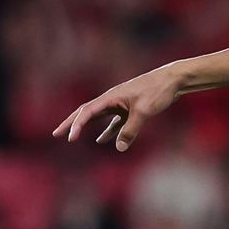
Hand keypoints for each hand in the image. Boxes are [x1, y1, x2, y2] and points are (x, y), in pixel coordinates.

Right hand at [52, 64, 183, 150]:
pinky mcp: (129, 108)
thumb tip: (119, 148)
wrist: (172, 80)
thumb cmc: (158, 91)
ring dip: (84, 126)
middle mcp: (111, 99)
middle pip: (86, 112)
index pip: (87, 111)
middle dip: (71, 123)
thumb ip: (131, 130)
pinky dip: (107, 131)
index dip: (76, 125)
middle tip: (56, 134)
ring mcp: (120, 104)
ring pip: (97, 117)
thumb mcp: (144, 111)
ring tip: (71, 137)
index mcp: (111, 97)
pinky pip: (113, 122)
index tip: (69, 137)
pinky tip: (102, 140)